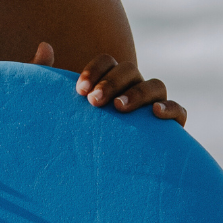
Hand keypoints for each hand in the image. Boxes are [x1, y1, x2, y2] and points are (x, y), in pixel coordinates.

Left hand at [32, 42, 185, 125]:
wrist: (88, 176)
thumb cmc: (69, 135)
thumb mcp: (53, 108)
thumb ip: (44, 76)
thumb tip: (45, 46)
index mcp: (108, 80)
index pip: (107, 61)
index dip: (95, 70)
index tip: (79, 91)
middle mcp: (132, 88)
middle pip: (130, 70)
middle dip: (112, 82)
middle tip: (94, 102)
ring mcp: (152, 106)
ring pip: (156, 85)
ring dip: (138, 92)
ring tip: (119, 108)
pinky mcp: (168, 129)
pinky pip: (179, 111)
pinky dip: (171, 108)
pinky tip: (155, 114)